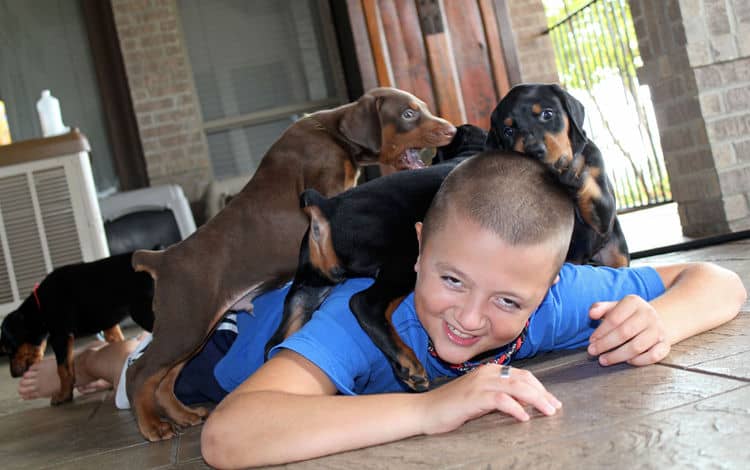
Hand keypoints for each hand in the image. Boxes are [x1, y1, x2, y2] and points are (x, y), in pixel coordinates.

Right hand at [418, 364, 560, 434]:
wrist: (425, 410)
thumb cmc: (451, 406)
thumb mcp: (479, 398)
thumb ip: (499, 396)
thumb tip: (523, 403)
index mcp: (489, 370)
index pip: (522, 375)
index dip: (540, 387)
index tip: (552, 401)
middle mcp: (486, 373)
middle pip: (523, 379)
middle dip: (543, 393)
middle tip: (555, 407)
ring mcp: (480, 383)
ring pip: (516, 387)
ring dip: (536, 400)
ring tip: (548, 411)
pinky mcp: (474, 397)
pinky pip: (501, 400)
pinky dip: (516, 408)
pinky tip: (524, 417)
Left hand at [588, 295, 670, 366]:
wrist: (652, 321)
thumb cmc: (625, 315)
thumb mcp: (613, 307)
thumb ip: (599, 308)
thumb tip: (592, 314)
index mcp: (634, 302)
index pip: (614, 319)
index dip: (601, 332)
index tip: (591, 340)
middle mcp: (648, 314)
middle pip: (624, 333)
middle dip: (605, 344)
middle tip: (592, 352)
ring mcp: (658, 330)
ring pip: (637, 346)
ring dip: (617, 356)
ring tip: (603, 360)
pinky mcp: (665, 344)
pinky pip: (653, 356)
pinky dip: (639, 361)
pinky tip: (627, 361)